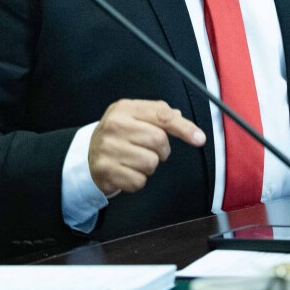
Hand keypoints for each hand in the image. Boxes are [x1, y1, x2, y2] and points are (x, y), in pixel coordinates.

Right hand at [87, 99, 205, 196]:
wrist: (90, 153)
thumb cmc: (120, 134)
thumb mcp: (136, 117)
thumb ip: (160, 114)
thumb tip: (180, 117)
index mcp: (125, 108)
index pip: (162, 116)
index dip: (183, 128)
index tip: (199, 139)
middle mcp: (114, 125)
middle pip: (159, 141)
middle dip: (161, 150)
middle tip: (148, 149)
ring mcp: (108, 147)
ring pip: (150, 163)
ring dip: (149, 166)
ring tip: (134, 160)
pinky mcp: (105, 169)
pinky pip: (139, 181)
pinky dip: (137, 180)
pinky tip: (127, 171)